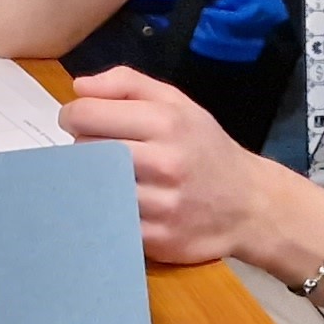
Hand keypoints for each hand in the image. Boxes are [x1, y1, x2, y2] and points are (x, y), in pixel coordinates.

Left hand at [62, 65, 309, 269]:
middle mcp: (164, 163)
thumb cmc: (205, 147)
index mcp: (166, 122)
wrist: (250, 204)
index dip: (73, 115)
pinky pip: (110, 220)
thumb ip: (127, 84)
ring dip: (90, 181)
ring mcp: (161, 205)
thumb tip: (78, 87)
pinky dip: (105, 210)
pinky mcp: (157, 239)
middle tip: (95, 150)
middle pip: (86, 152)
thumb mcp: (176, 103)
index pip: (87, 115)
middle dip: (82, 148)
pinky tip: (116, 202)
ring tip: (104, 176)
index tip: (78, 120)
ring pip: (94, 189)